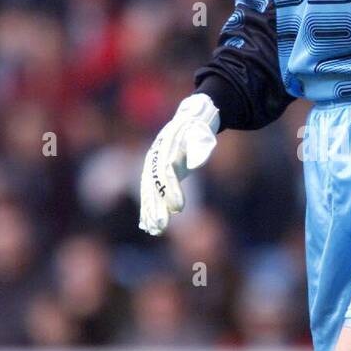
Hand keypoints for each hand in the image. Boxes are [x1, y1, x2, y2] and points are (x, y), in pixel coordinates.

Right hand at [139, 93, 219, 235]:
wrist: (189, 120)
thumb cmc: (199, 128)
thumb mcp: (202, 132)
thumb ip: (200, 145)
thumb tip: (197, 161)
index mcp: (166, 149)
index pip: (166, 174)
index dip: (171, 191)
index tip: (179, 208)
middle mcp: (155, 160)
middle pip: (154, 186)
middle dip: (156, 207)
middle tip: (160, 226)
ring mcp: (153, 167)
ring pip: (149, 192)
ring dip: (150, 211)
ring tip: (153, 229)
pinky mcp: (155, 175)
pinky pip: (150, 194)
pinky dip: (148, 209)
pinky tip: (148, 226)